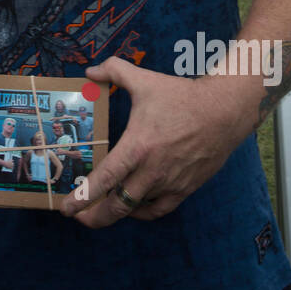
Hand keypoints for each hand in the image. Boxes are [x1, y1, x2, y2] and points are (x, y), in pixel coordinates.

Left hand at [59, 57, 251, 228]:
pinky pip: (159, 210)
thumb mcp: (145, 80)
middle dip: (93, 216)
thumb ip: (114, 71)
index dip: (82, 197)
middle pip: (117, 206)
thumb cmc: (182, 97)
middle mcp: (152, 171)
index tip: (66, 208)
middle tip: (77, 217)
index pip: (105, 179)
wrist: (224, 112)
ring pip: (136, 209)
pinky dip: (142, 211)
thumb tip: (90, 72)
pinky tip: (132, 206)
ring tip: (99, 212)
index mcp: (138, 146)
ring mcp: (170, 183)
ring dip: (115, 213)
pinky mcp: (185, 189)